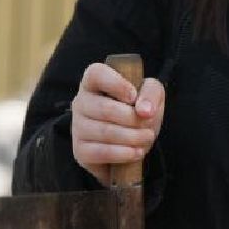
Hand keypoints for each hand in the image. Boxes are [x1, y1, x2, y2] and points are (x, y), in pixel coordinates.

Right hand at [71, 61, 164, 185]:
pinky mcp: (80, 150)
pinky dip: (123, 154)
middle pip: (105, 108)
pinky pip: (101, 152)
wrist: (129, 144)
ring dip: (133, 137)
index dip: (117, 84)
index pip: (97, 74)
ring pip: (105, 132)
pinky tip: (136, 152)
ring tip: (147, 138)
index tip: (134, 97)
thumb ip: (151, 93)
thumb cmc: (135, 112)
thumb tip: (144, 110)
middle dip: (133, 119)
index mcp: (94, 82)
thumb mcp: (150, 95)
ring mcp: (78, 127)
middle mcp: (81, 102)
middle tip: (149, 127)